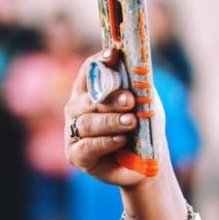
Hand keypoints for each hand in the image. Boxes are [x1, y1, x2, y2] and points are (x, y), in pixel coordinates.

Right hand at [63, 48, 169, 186]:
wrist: (145, 164)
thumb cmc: (142, 131)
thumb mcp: (145, 106)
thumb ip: (139, 88)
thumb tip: (139, 69)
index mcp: (89, 92)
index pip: (90, 72)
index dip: (100, 62)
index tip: (113, 54)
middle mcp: (76, 109)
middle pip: (90, 99)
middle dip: (111, 99)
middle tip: (130, 100)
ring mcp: (73, 131)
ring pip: (88, 122)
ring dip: (111, 121)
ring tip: (131, 122)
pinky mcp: (75, 155)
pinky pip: (88, 146)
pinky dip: (106, 142)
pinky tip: (121, 140)